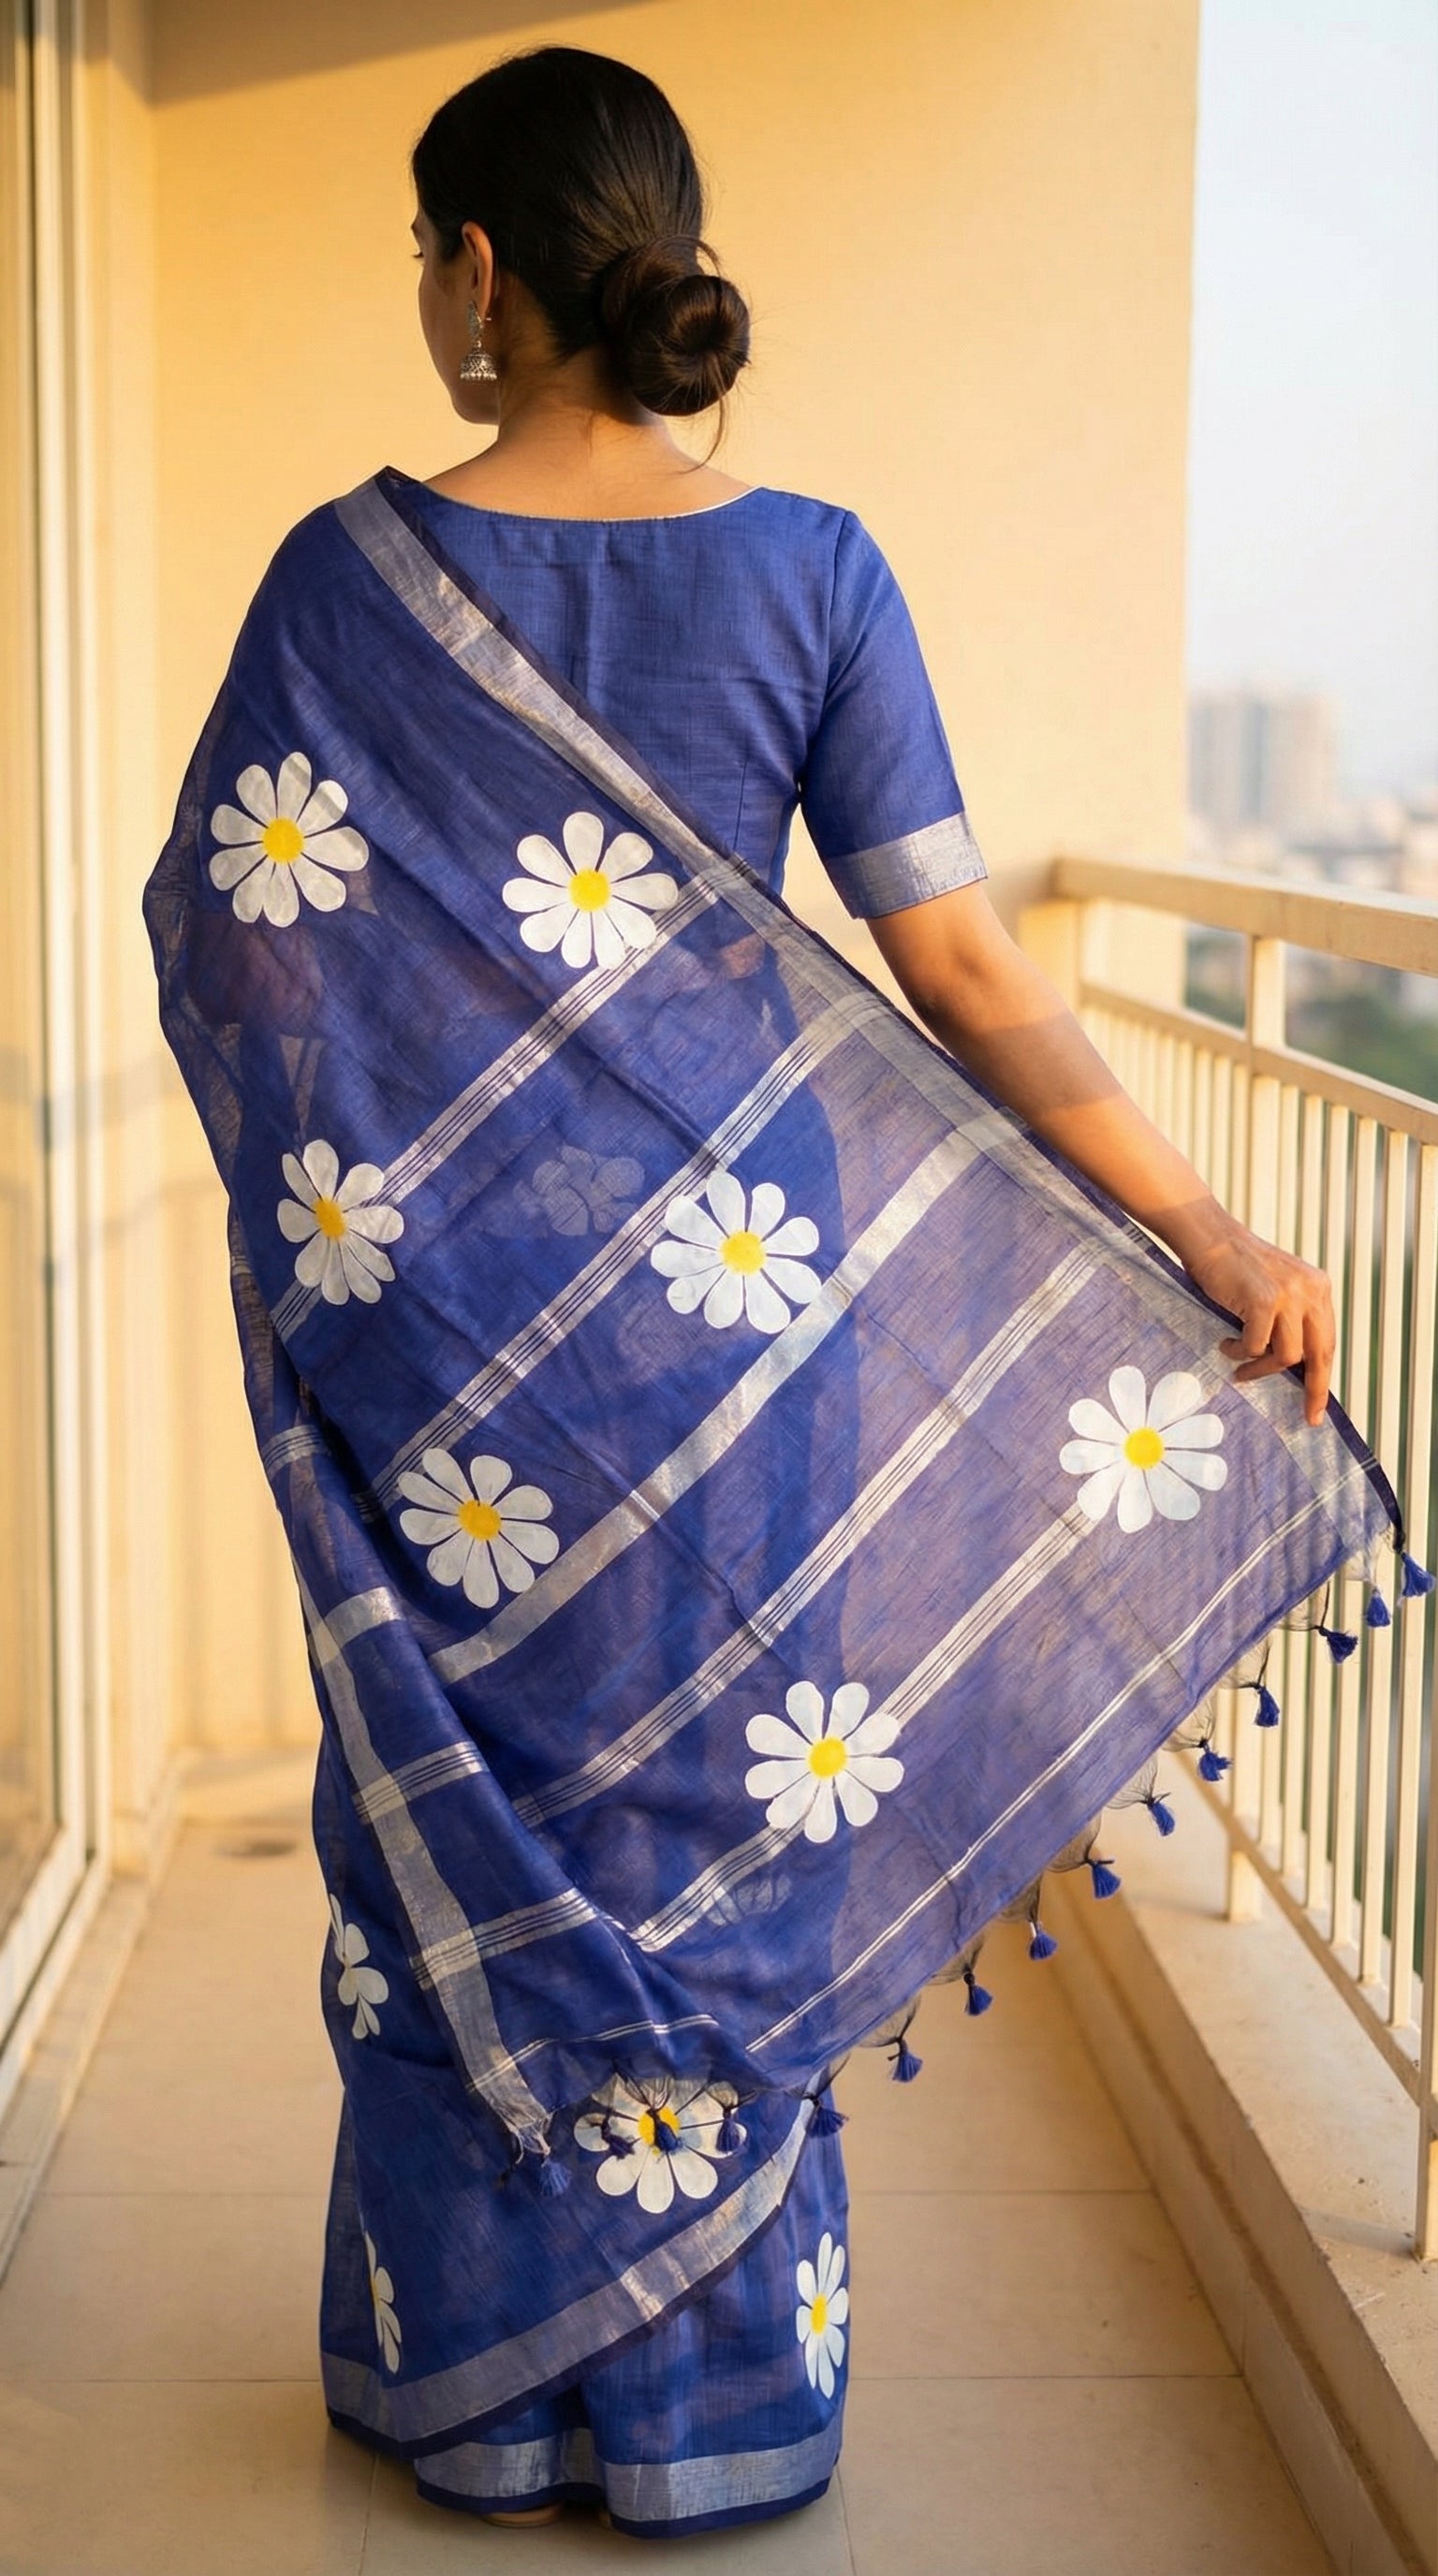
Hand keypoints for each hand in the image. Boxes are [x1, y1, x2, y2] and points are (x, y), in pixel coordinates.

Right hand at [1171, 1215, 1335, 1427]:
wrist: (1208, 1235)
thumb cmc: (1233, 1268)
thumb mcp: (1274, 1290)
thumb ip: (1290, 1319)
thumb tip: (1295, 1368)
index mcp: (1318, 1287)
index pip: (1327, 1341)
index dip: (1323, 1377)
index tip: (1317, 1407)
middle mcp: (1310, 1290)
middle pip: (1320, 1354)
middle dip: (1314, 1390)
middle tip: (1307, 1415)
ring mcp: (1289, 1294)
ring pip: (1287, 1356)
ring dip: (1259, 1367)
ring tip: (1239, 1365)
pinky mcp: (1264, 1300)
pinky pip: (1256, 1346)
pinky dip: (1239, 1351)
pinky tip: (1225, 1342)